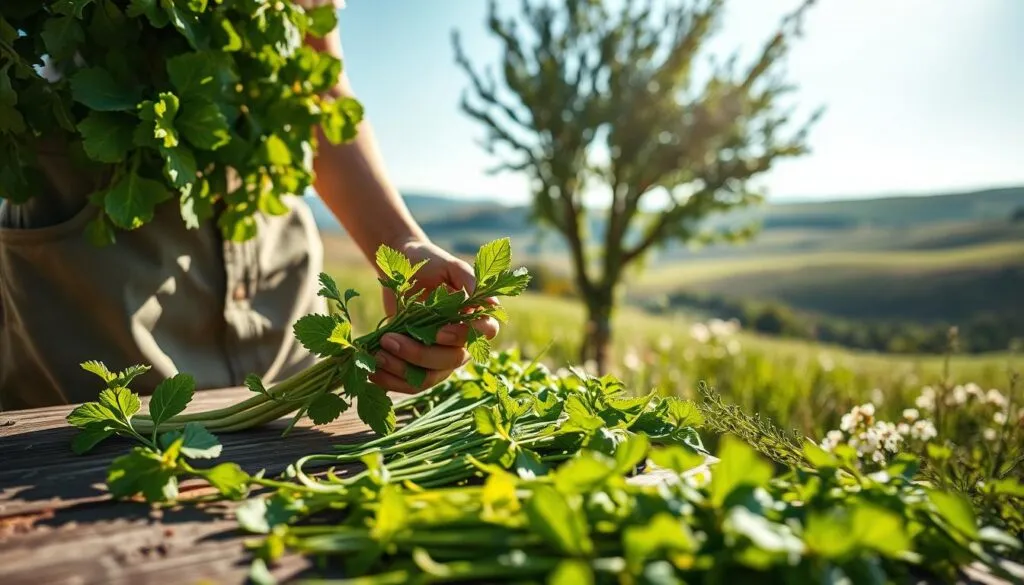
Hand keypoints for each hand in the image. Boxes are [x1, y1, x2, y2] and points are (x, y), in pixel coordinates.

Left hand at [370, 239, 499, 393]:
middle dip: (420, 354)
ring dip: (402, 370)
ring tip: (377, 354)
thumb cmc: (426, 262)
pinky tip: (372, 371)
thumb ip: (467, 279)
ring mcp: (440, 356)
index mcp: (474, 316)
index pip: (483, 334)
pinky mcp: (418, 365)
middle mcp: (461, 341)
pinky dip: (391, 381)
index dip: (462, 337)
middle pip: (452, 361)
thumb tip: (491, 304)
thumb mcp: (447, 265)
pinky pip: (410, 383)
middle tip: (389, 340)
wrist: (398, 268)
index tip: (438, 332)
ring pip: (429, 377)